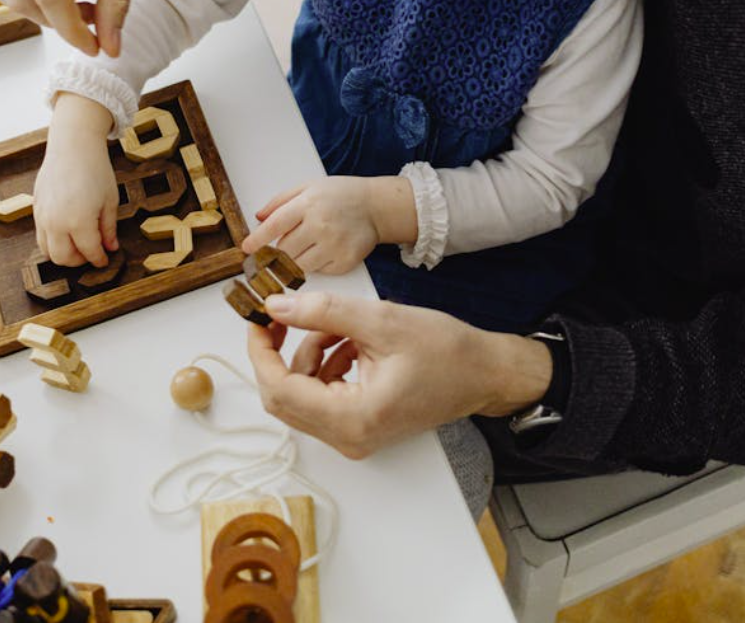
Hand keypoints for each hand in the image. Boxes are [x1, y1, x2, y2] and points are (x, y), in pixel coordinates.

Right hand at [33, 94, 118, 266]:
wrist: (72, 145)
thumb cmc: (95, 169)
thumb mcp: (110, 200)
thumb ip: (108, 228)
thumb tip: (110, 248)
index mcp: (78, 221)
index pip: (89, 252)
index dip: (99, 259)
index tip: (105, 260)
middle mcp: (56, 222)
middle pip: (64, 259)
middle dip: (80, 261)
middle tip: (92, 253)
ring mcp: (42, 216)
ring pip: (48, 251)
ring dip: (63, 254)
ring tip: (79, 245)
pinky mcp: (35, 208)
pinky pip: (40, 236)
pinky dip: (53, 241)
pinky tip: (67, 232)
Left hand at [242, 176, 416, 273]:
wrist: (375, 207)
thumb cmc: (340, 195)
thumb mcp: (308, 187)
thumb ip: (280, 201)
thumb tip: (258, 218)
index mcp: (309, 204)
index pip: (275, 225)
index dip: (257, 239)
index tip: (246, 249)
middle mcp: (321, 225)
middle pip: (284, 250)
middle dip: (274, 254)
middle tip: (272, 253)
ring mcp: (334, 246)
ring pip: (298, 266)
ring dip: (292, 262)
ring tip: (300, 250)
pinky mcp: (345, 262)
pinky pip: (318, 272)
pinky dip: (314, 265)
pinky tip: (321, 252)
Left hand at [246, 292, 553, 458]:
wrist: (486, 374)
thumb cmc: (447, 352)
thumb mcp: (381, 321)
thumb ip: (323, 312)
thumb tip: (276, 306)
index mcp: (353, 419)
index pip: (280, 390)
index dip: (260, 351)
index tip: (257, 318)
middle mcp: (349, 437)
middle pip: (285, 396)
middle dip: (279, 351)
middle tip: (282, 313)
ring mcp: (354, 435)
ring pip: (302, 392)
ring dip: (308, 352)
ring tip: (340, 324)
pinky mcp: (360, 424)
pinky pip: (322, 393)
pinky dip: (325, 362)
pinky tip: (350, 340)